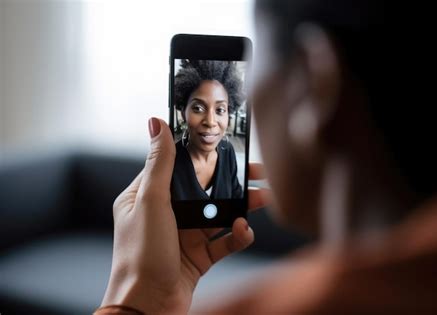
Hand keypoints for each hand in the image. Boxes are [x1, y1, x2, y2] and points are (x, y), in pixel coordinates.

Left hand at [100, 117, 268, 313]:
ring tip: (263, 200)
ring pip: (218, 214)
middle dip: (232, 182)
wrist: (148, 307)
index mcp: (148, 197)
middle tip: (259, 174)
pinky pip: (223, 240)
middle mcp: (167, 214)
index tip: (229, 148)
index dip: (205, 156)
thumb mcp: (150, 202)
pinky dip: (236, 235)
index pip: (180, 167)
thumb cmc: (140, 255)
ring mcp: (184, 236)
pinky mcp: (199, 256)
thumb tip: (156, 123)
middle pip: (205, 190)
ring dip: (241, 207)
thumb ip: (160, 164)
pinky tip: (243, 231)